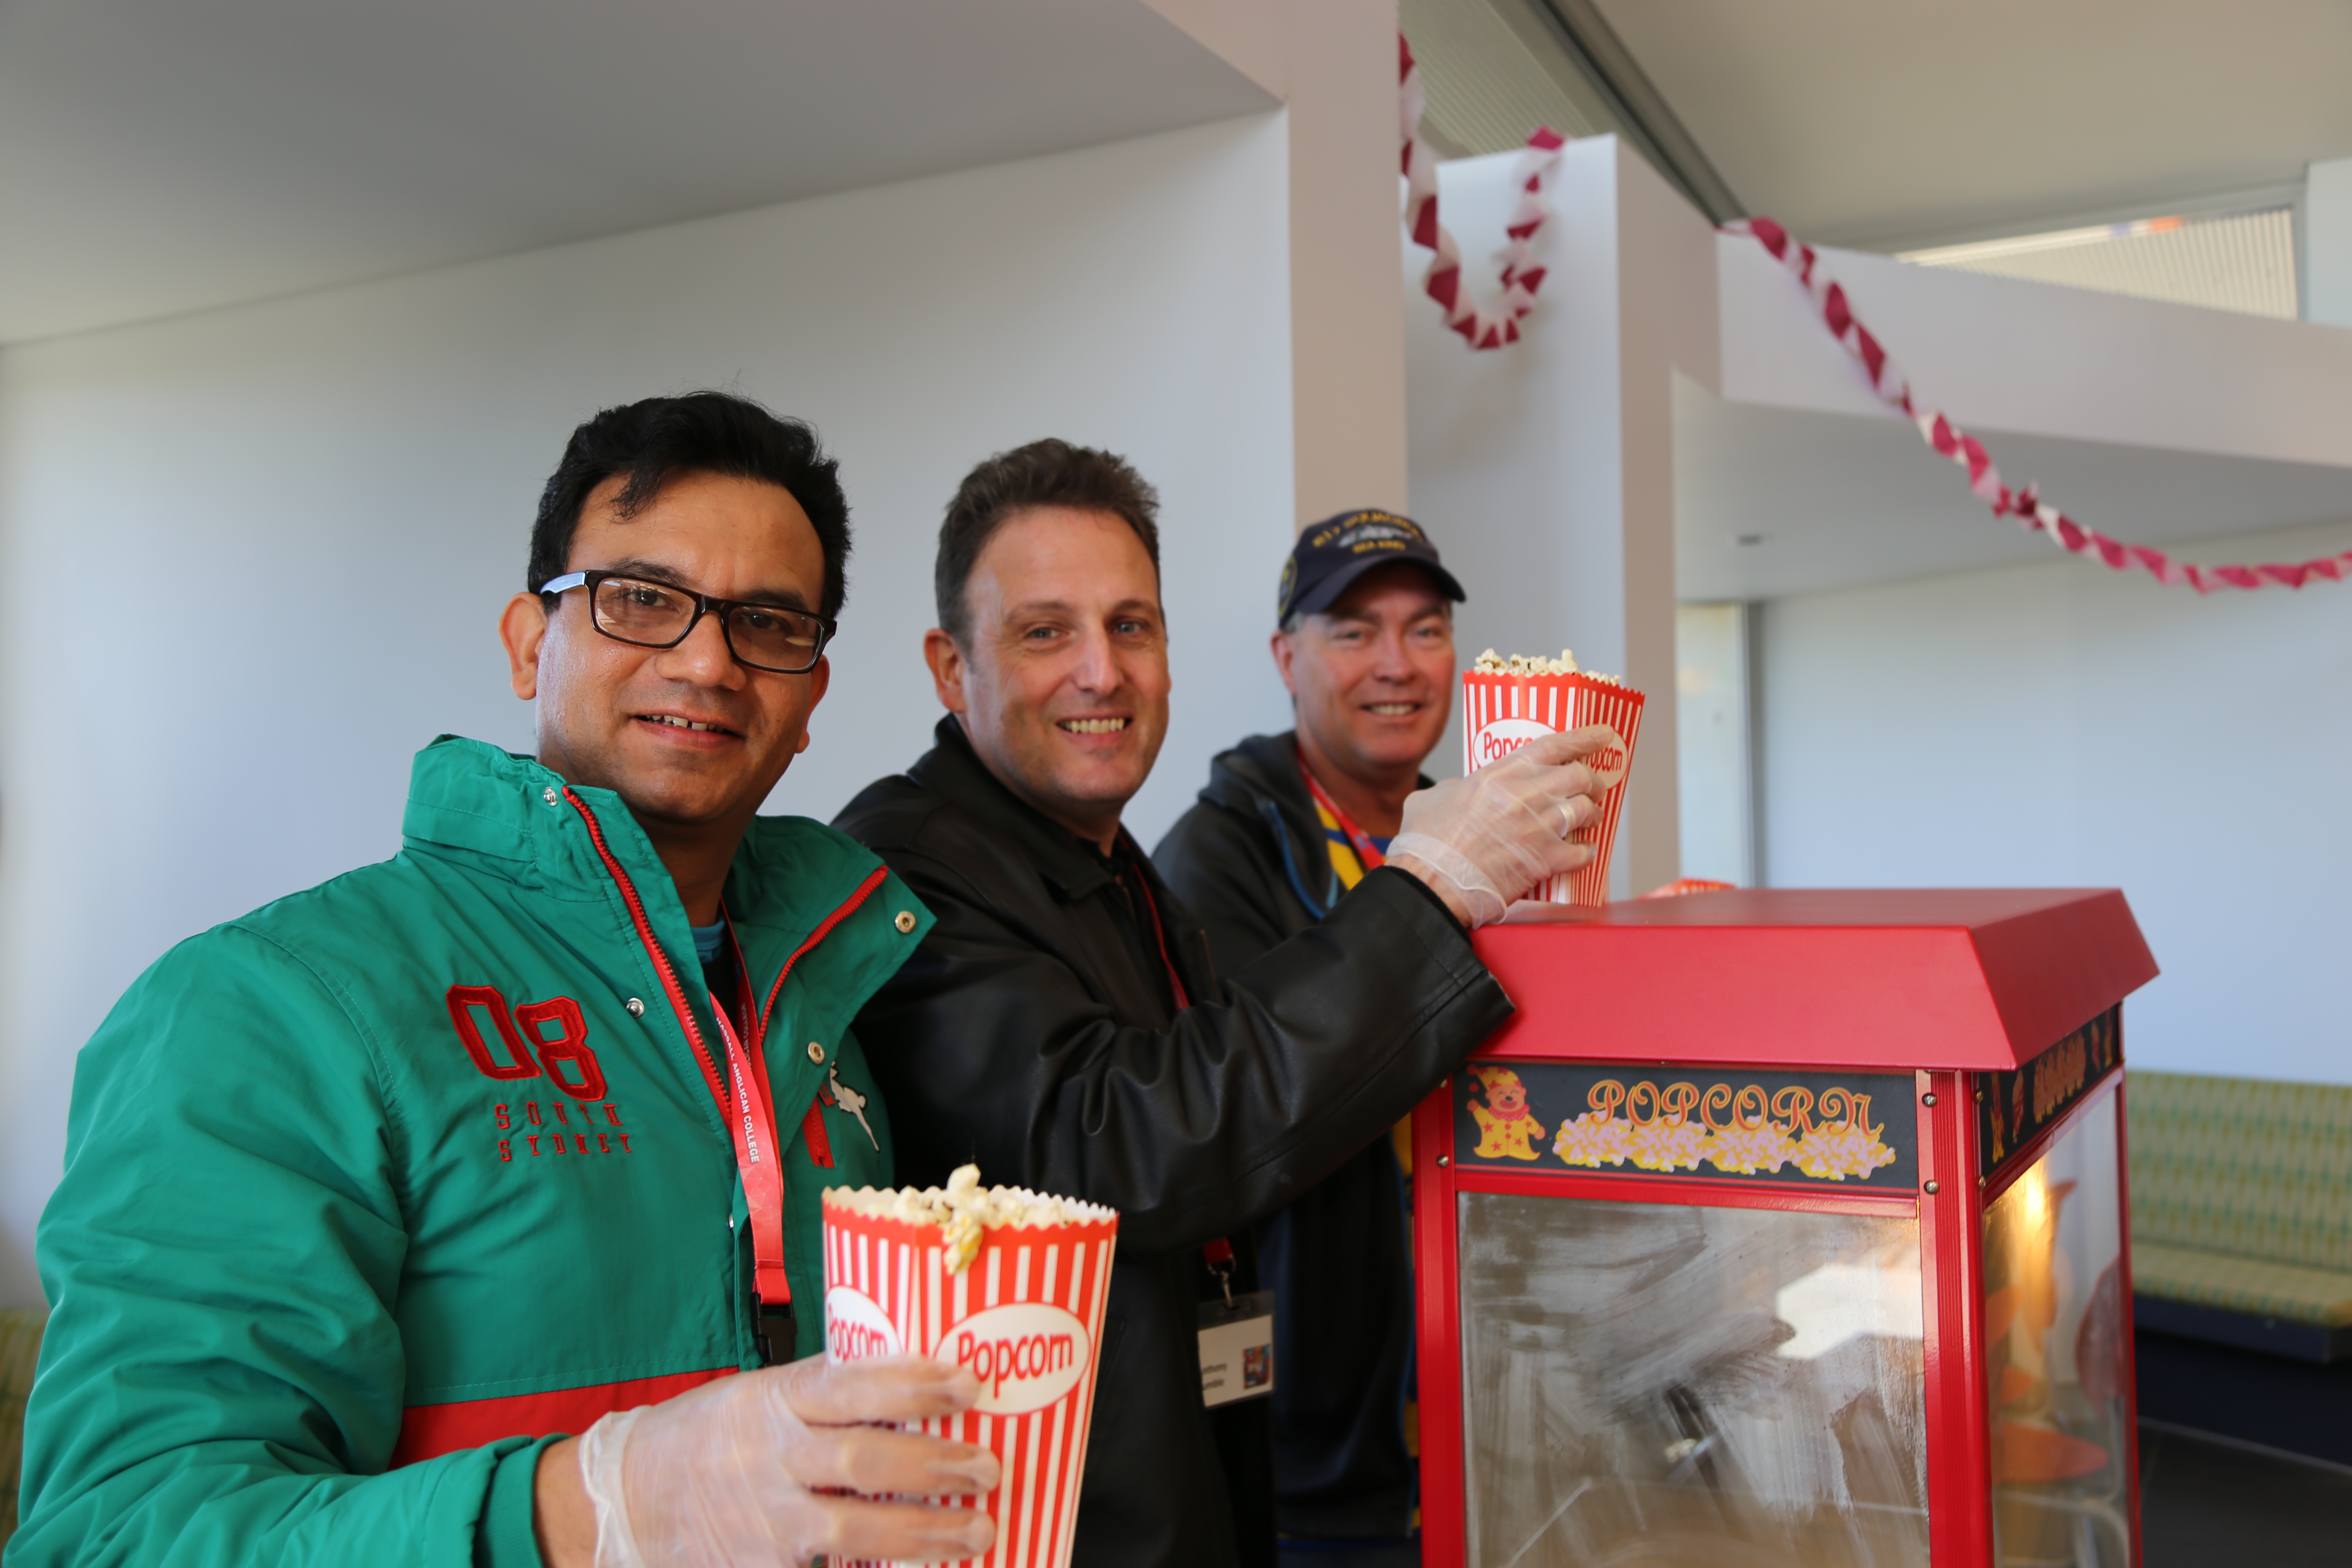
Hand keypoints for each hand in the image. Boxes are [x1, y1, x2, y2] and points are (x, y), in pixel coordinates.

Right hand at [537, 1354, 999, 1567]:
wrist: (626, 1497)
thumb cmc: (706, 1436)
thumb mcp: (757, 1395)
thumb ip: (824, 1392)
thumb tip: (912, 1376)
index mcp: (773, 1402)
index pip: (852, 1385)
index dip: (914, 1385)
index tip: (969, 1385)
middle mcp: (771, 1458)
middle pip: (864, 1459)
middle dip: (935, 1466)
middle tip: (988, 1469)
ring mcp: (765, 1520)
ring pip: (854, 1529)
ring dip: (923, 1534)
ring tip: (976, 1533)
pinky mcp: (759, 1567)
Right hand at [1386, 726, 1617, 925]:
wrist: (1432, 882)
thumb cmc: (1428, 845)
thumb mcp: (1432, 797)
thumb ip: (1455, 787)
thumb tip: (1461, 790)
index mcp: (1500, 773)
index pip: (1554, 745)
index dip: (1584, 737)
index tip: (1603, 735)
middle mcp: (1526, 794)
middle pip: (1580, 776)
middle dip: (1592, 781)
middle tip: (1593, 787)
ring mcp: (1540, 827)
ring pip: (1587, 810)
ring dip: (1592, 814)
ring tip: (1588, 820)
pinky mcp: (1546, 860)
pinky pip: (1583, 852)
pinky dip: (1586, 853)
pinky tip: (1581, 853)